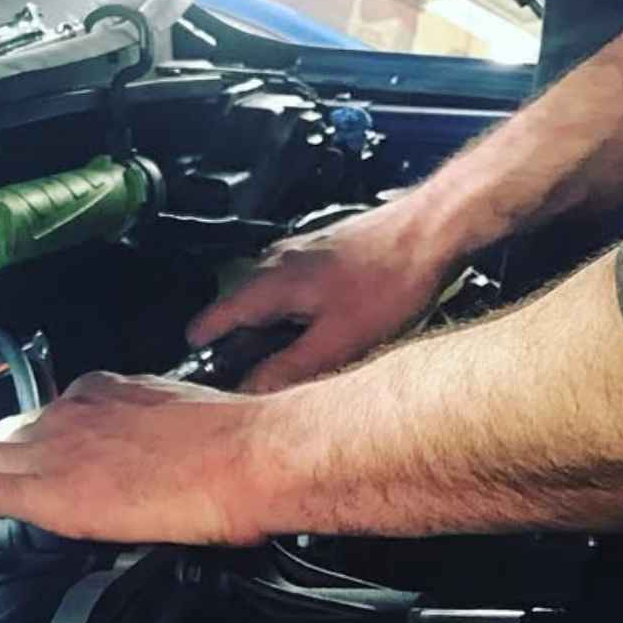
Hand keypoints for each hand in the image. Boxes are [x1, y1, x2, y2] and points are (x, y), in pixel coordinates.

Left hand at [0, 372, 278, 545]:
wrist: (252, 456)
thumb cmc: (239, 449)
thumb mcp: (190, 432)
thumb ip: (158, 447)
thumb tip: (161, 475)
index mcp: (109, 396)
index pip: (47, 417)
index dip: (21, 442)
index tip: (15, 460)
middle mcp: (74, 412)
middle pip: (2, 433)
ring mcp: (57, 445)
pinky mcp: (50, 484)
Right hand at [186, 204, 461, 391]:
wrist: (431, 230)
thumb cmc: (389, 280)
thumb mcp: (339, 339)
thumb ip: (290, 368)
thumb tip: (252, 391)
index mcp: (270, 283)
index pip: (216, 315)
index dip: (201, 344)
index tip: (191, 364)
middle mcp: (277, 262)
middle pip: (241, 308)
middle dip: (238, 343)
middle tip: (243, 375)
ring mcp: (302, 252)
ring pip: (268, 297)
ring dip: (268, 327)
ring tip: (281, 358)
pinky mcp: (326, 251)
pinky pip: (292, 286)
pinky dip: (291, 311)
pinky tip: (314, 328)